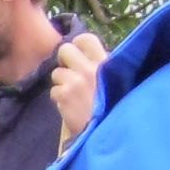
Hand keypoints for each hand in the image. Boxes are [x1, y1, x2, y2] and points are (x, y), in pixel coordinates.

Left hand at [52, 32, 107, 148]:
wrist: (109, 132)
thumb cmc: (115, 107)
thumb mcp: (116, 81)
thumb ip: (103, 67)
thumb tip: (87, 58)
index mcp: (105, 62)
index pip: (85, 38)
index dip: (77, 45)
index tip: (78, 56)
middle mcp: (90, 68)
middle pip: (64, 50)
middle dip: (64, 60)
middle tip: (70, 73)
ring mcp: (75, 81)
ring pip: (56, 72)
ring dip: (61, 83)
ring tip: (73, 95)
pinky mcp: (64, 95)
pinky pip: (53, 90)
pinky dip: (59, 98)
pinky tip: (70, 106)